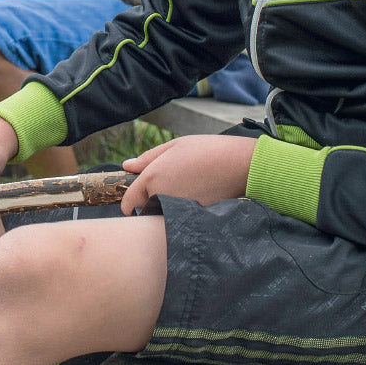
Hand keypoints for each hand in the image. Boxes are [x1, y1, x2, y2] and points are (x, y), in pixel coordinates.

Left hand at [119, 135, 256, 215]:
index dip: (128, 203)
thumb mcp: (174, 146)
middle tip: (172, 182)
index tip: (130, 206)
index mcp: (153, 177)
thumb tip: (127, 166)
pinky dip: (185, 209)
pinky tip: (199, 193)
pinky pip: (182, 216)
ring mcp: (178, 210)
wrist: (239, 165)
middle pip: (148, 206)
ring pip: (165, 212)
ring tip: (188, 184)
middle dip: (152, 198)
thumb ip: (147, 158)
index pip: (130, 200)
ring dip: (168, 204)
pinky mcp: (194, 218)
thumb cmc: (206, 150)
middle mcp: (162, 196)